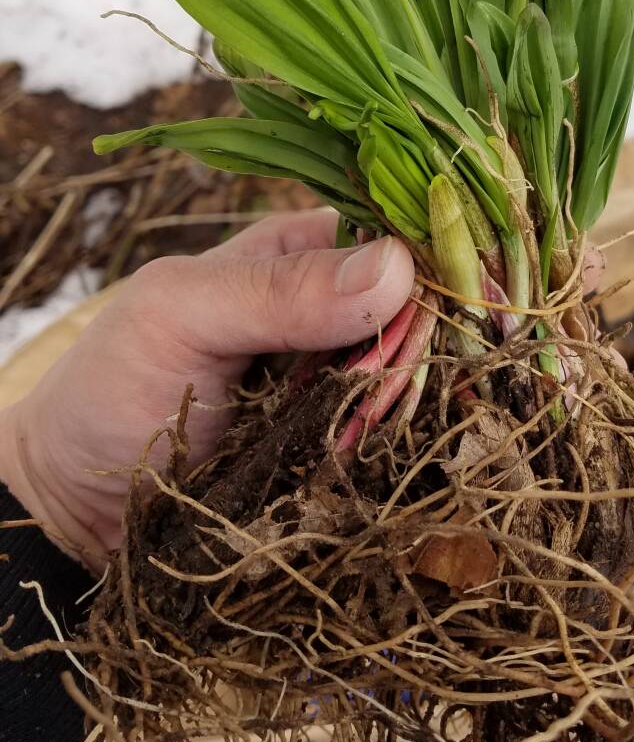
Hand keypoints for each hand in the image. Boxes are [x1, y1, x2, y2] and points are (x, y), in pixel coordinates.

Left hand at [0, 210, 414, 567]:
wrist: (81, 506)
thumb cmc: (112, 389)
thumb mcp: (179, 314)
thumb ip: (277, 290)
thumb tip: (396, 266)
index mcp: (301, 250)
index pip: (396, 235)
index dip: (432, 268)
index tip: (444, 314)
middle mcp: (334, 306)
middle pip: (420, 309)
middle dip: (415, 348)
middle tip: (367, 396)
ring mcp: (344, 377)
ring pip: (419, 373)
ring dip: (407, 404)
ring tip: (354, 435)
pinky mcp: (345, 440)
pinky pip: (399, 432)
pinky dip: (404, 444)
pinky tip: (393, 453)